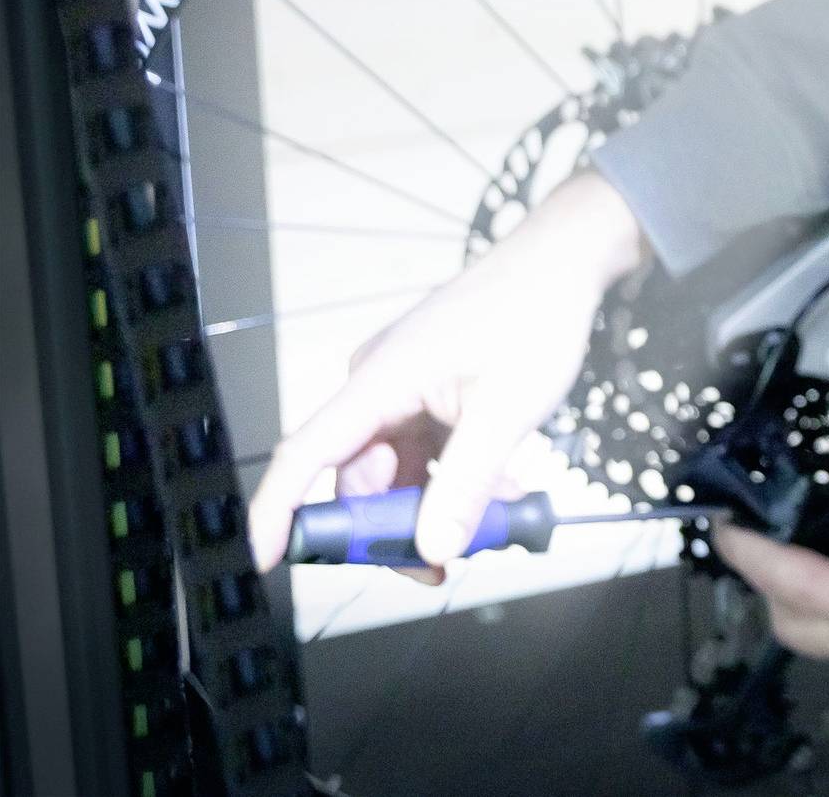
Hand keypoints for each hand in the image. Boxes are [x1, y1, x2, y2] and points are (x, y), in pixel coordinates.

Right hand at [246, 170, 652, 576]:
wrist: (564, 261)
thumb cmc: (536, 318)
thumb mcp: (508, 410)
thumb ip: (467, 484)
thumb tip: (433, 549)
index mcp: (378, 381)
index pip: (304, 455)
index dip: (278, 512)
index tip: (264, 562)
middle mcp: (377, 386)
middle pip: (357, 479)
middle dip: (394, 528)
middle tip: (441, 567)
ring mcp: (402, 389)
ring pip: (396, 472)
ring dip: (434, 506)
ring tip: (494, 523)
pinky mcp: (429, 392)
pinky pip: (424, 452)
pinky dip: (454, 479)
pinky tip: (500, 492)